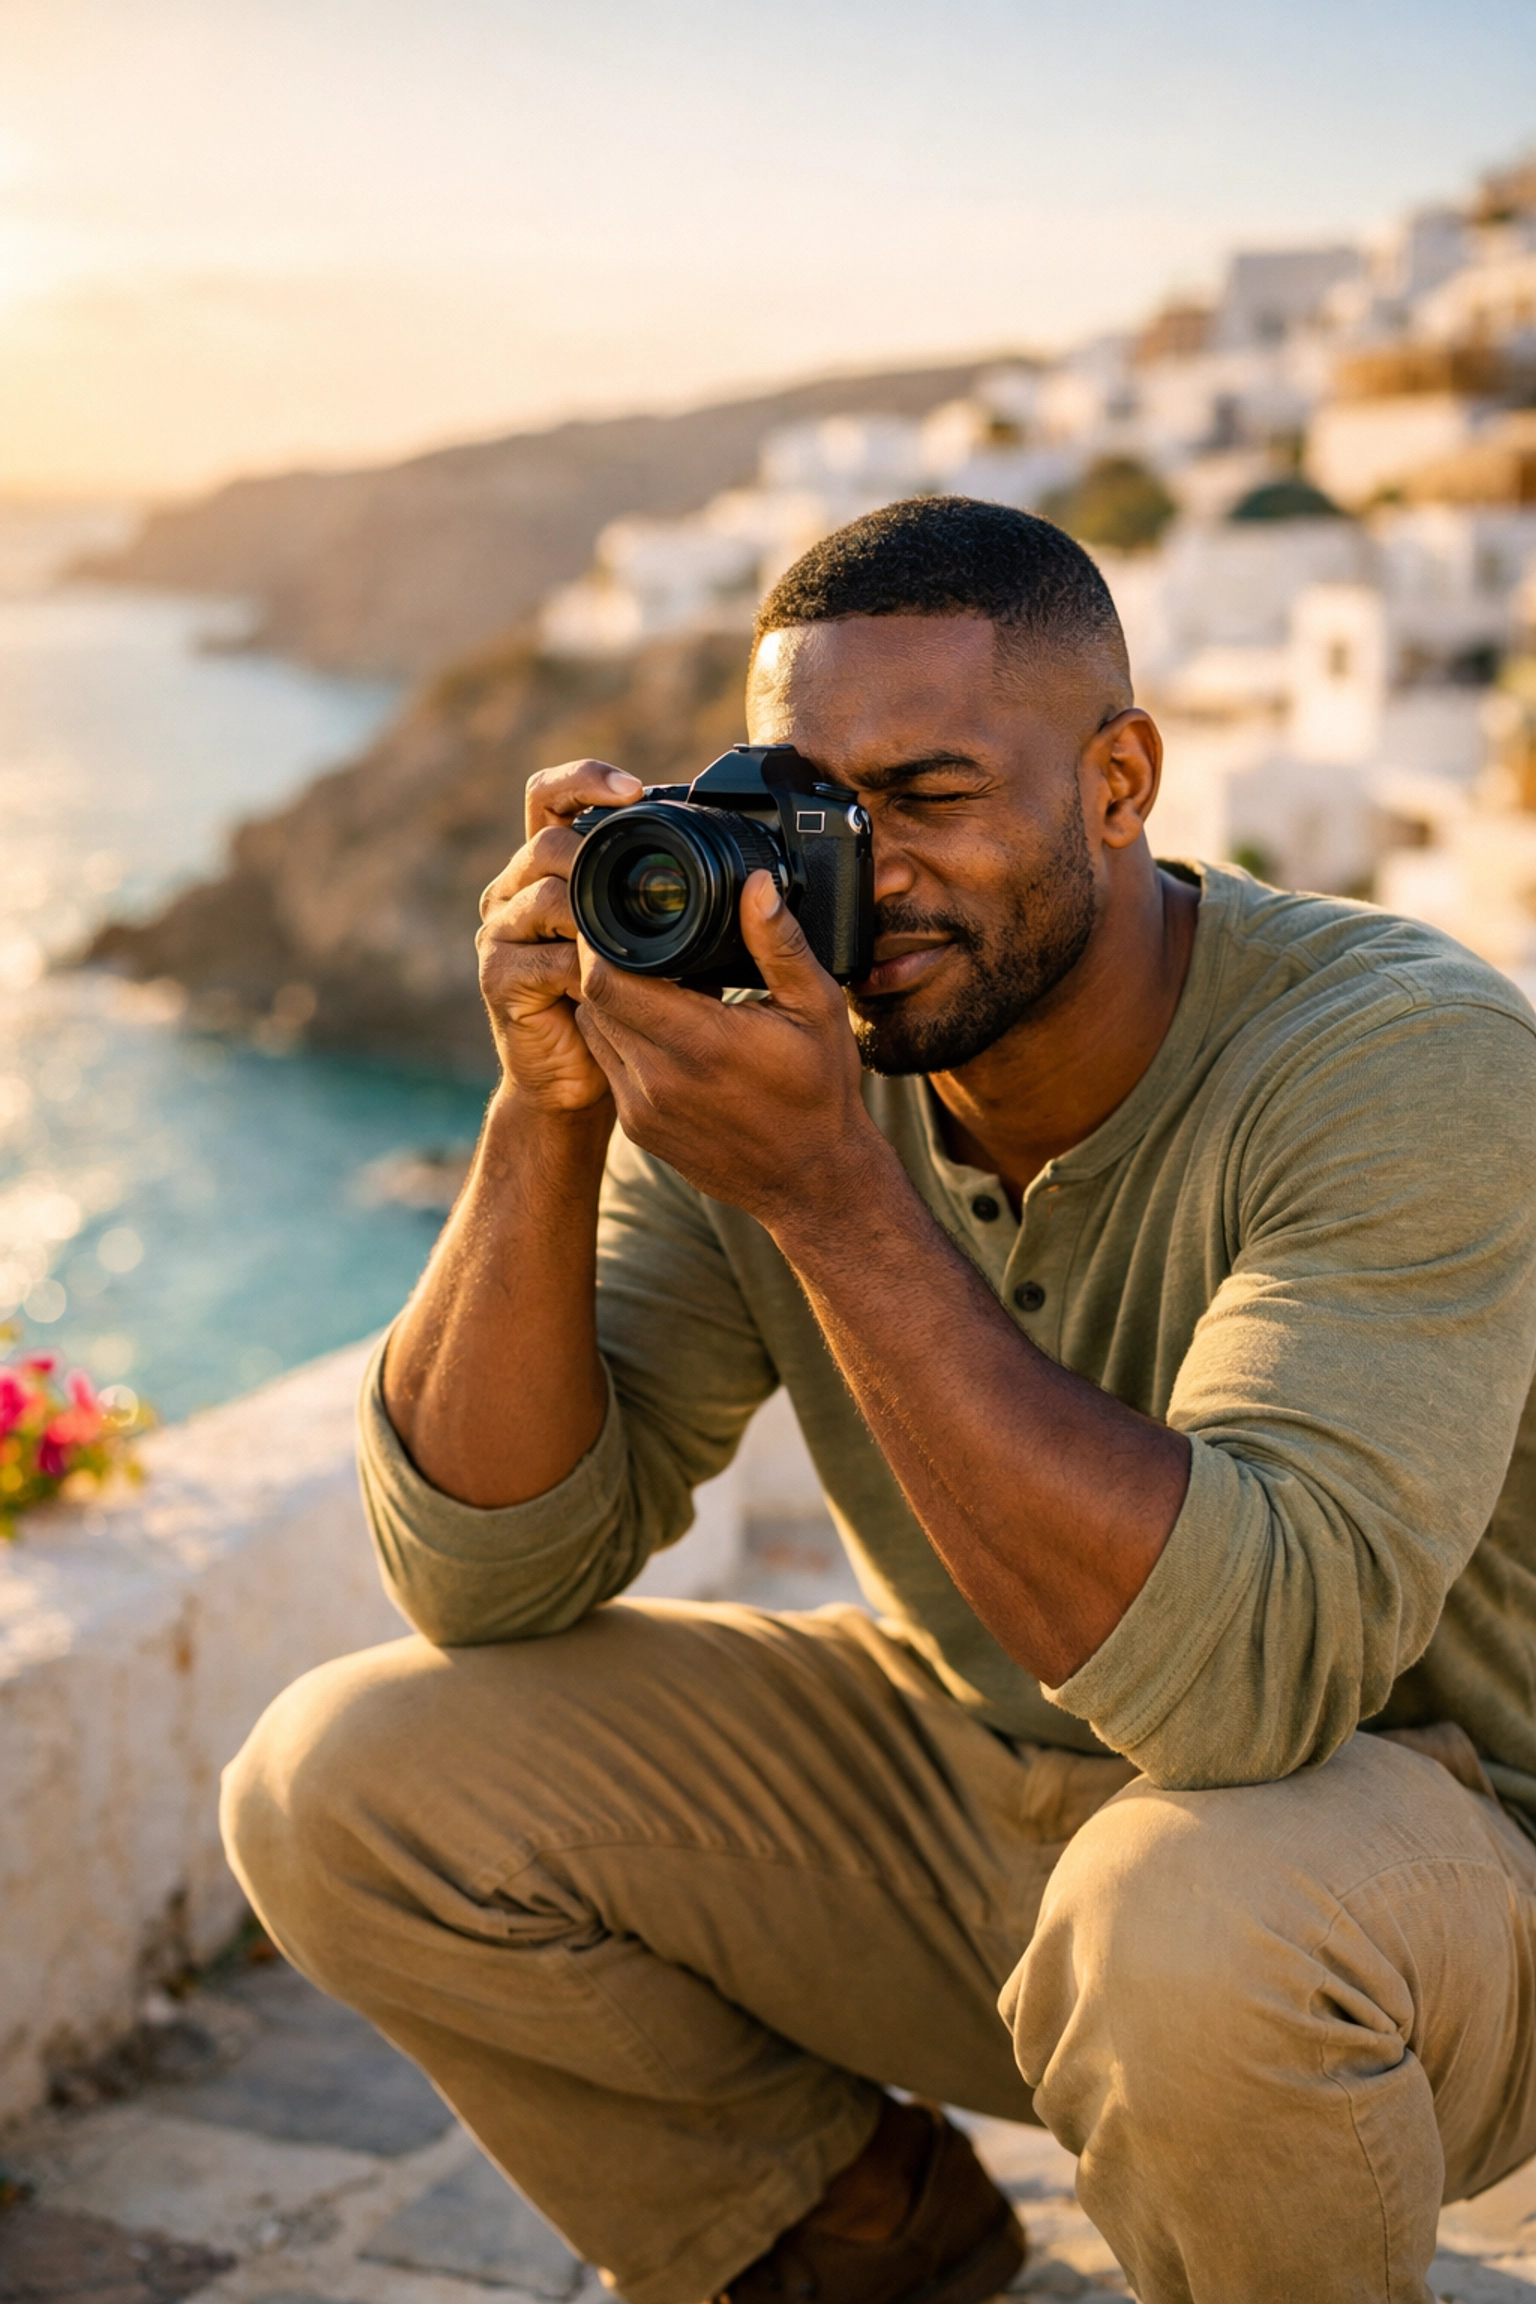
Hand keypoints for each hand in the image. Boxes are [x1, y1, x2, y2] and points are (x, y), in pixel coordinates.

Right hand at [477, 759, 643, 1110]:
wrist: (578, 1080)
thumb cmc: (625, 1006)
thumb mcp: (655, 942)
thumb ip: (674, 903)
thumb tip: (754, 879)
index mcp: (549, 868)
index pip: (548, 796)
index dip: (584, 780)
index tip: (634, 790)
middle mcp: (515, 891)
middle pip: (545, 842)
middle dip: (597, 854)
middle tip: (647, 876)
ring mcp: (501, 934)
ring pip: (545, 897)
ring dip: (597, 914)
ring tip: (640, 933)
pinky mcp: (499, 979)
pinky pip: (543, 960)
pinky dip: (586, 969)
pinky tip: (616, 979)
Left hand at [574, 872, 892, 1228]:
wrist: (812, 1182)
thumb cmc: (820, 1091)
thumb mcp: (816, 1007)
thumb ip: (779, 943)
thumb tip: (756, 884)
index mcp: (701, 1042)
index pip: (607, 978)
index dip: (601, 941)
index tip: (619, 917)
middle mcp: (659, 1079)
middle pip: (592, 999)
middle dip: (604, 964)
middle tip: (634, 942)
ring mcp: (642, 1110)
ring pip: (593, 1031)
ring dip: (609, 1002)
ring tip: (647, 981)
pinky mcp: (637, 1130)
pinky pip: (607, 1066)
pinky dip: (619, 1039)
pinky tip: (655, 1027)